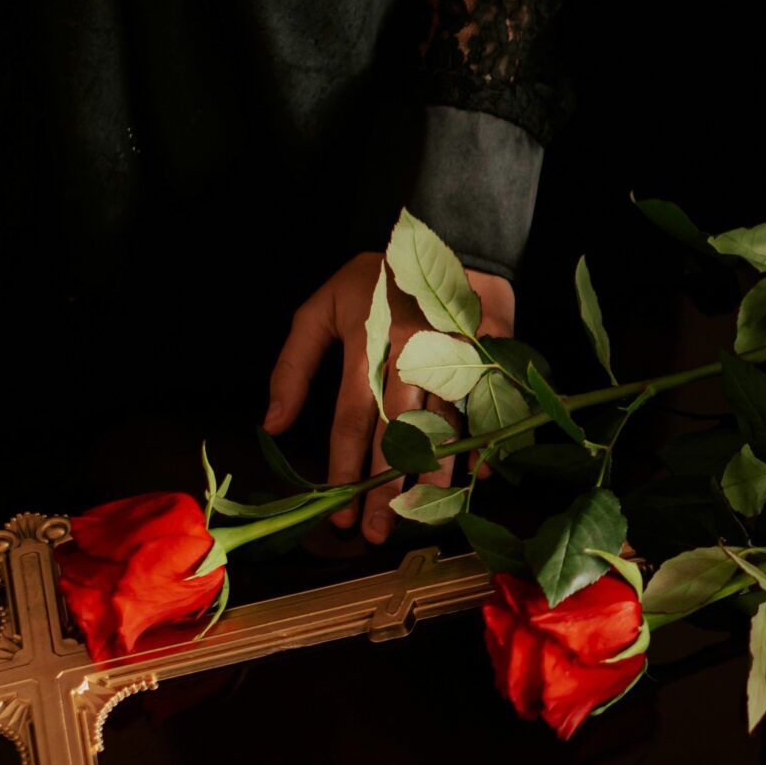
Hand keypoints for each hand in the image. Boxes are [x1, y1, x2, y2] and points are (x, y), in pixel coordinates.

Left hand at [263, 253, 517, 544]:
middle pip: (399, 432)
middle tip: (379, 532)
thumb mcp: (322, 308)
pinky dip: (487, 439)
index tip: (339, 512)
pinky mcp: (492, 351)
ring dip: (436, 474)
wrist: (448, 232)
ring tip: (425, 516)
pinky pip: (490, 403)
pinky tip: (480, 476)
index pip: (352, 419)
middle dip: (387, 489)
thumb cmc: (376, 275)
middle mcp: (412, 354)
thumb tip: (273, 426)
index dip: (344, 469)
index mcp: (366, 344)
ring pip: (447, 424)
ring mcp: (457, 353)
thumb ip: (293, 366)